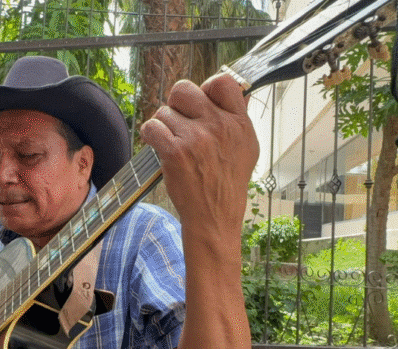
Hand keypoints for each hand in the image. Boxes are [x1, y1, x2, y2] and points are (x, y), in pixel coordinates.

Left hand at [139, 73, 258, 229]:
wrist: (214, 217)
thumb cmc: (227, 183)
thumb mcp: (247, 148)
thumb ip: (239, 118)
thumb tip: (234, 91)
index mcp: (239, 123)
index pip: (221, 81)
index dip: (205, 89)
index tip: (200, 106)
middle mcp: (219, 126)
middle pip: (184, 89)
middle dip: (176, 104)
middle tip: (179, 123)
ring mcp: (196, 138)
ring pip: (163, 111)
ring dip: (163, 126)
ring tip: (174, 144)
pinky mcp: (176, 152)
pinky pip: (151, 127)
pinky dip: (151, 136)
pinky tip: (161, 147)